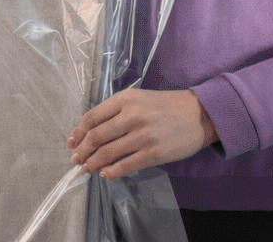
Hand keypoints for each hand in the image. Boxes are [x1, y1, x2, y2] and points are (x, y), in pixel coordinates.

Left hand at [67, 89, 218, 179]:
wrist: (201, 114)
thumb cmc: (168, 106)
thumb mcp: (140, 99)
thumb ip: (118, 111)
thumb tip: (92, 131)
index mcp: (126, 98)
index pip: (92, 117)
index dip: (78, 132)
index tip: (71, 143)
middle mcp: (132, 115)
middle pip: (96, 136)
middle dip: (82, 151)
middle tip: (76, 159)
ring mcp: (143, 135)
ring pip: (107, 153)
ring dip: (92, 163)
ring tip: (87, 168)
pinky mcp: (153, 153)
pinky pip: (124, 166)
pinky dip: (110, 172)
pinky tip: (105, 174)